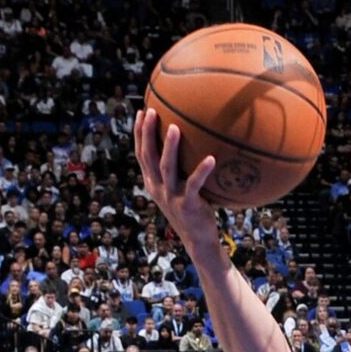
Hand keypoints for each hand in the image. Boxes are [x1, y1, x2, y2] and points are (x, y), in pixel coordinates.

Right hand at [133, 109, 221, 254]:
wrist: (198, 240)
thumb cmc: (193, 211)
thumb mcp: (180, 190)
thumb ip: (179, 171)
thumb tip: (194, 145)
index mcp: (153, 183)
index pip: (141, 154)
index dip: (139, 134)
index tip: (141, 112)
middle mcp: (157, 188)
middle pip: (148, 156)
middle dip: (146, 133)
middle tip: (151, 112)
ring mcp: (171, 197)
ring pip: (166, 168)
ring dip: (169, 147)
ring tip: (175, 127)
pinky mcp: (188, 205)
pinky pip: (194, 185)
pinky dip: (202, 171)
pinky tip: (211, 158)